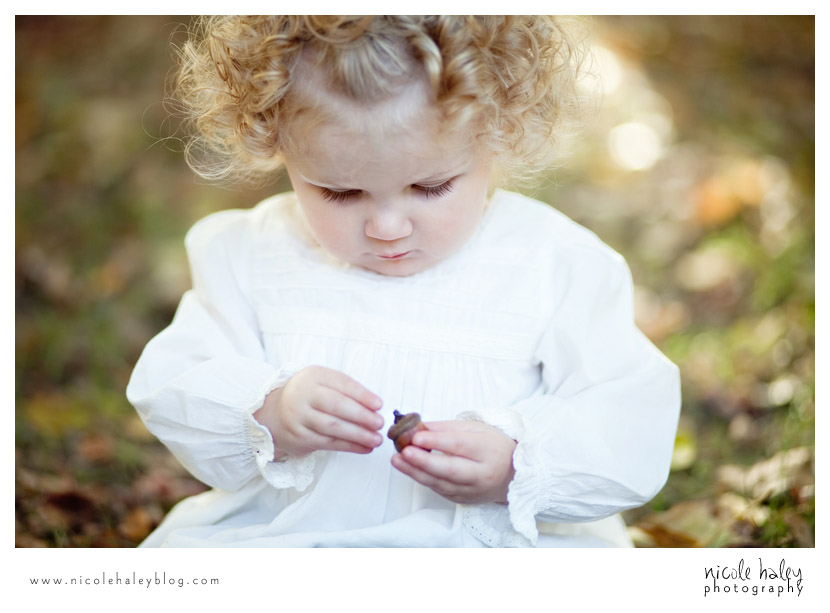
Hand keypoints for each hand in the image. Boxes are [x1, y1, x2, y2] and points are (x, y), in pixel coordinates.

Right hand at [253, 365, 383, 458]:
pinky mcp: (299, 437)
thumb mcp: (322, 383)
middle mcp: (302, 394)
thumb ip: (345, 390)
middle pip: (336, 406)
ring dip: (358, 435)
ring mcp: (298, 417)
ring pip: (332, 427)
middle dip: (361, 416)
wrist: (274, 414)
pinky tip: (363, 448)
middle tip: (379, 423)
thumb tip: (374, 406)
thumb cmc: (308, 397)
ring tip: (376, 439)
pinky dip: (349, 446)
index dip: (362, 395)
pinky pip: (328, 443)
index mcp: (313, 376)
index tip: (379, 404)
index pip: (341, 383)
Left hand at [390, 420, 516, 504]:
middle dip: (424, 461)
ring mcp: (473, 490)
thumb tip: (418, 427)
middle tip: (404, 451)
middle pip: (450, 469)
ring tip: (397, 460)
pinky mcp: (463, 500)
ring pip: (441, 483)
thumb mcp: (475, 429)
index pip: (459, 445)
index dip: (437, 441)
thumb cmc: (492, 446)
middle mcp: (482, 473)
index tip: (415, 436)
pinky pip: (440, 490)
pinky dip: (424, 480)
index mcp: (488, 450)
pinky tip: (409, 469)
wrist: (512, 474)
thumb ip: (446, 428)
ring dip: (416, 472)